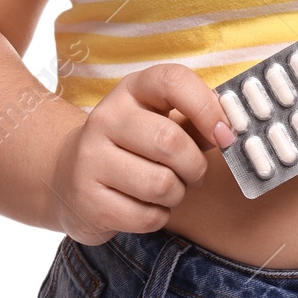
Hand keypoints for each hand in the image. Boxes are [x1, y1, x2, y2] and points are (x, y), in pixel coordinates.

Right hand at [47, 63, 236, 244]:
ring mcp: (90, 158)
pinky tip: (146, 206)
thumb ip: (196, 122)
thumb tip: (229, 132)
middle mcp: (106, 118)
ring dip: (178, 194)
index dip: (206, 107)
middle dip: (195, 166)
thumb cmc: (133, 146)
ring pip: (161, 184)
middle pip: (170, 141)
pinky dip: (159, 216)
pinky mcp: (87, 200)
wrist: (68, 176)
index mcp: (132, 89)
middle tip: (194, 173)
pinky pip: (146, 216)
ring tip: (168, 189)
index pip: (173, 81)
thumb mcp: (160, 121)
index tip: (225, 134)